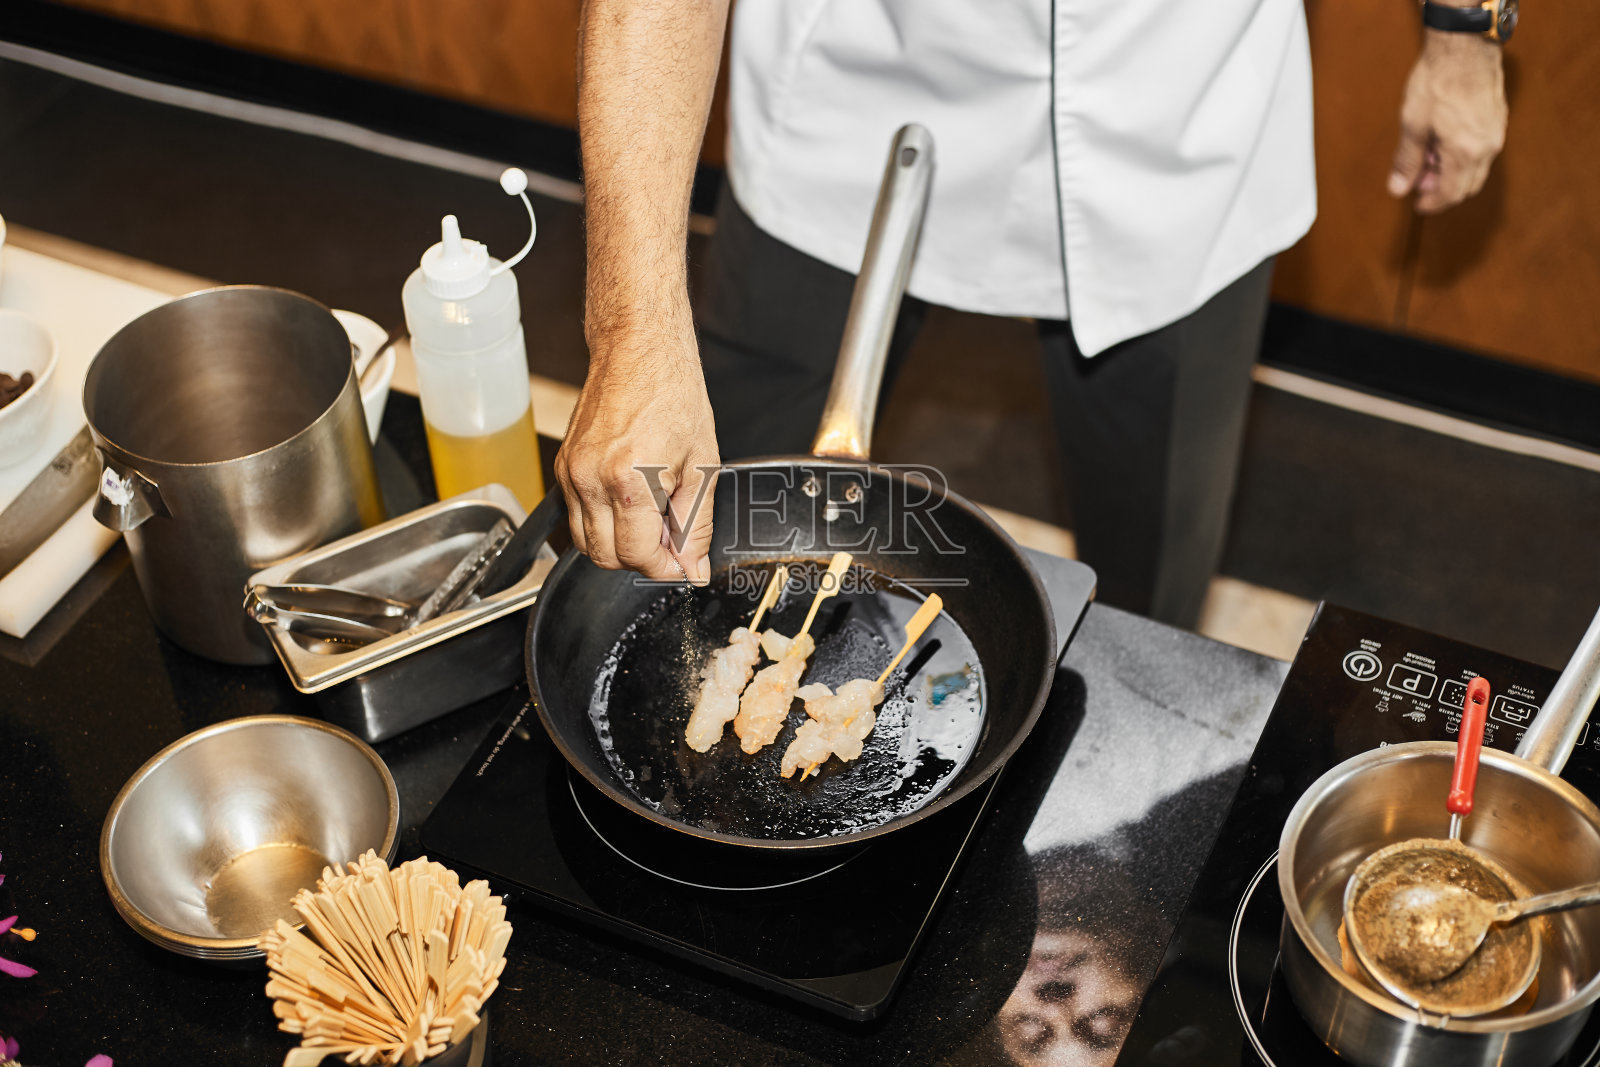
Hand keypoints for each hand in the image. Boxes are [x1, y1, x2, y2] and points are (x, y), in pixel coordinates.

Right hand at [554, 327, 718, 582]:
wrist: (639, 349)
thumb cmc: (673, 394)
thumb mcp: (702, 465)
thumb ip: (696, 525)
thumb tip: (693, 567)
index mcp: (629, 481)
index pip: (638, 555)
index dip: (665, 568)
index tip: (683, 565)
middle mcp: (591, 480)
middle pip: (605, 557)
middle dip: (640, 560)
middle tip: (670, 541)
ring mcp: (571, 473)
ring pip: (585, 543)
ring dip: (618, 544)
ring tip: (652, 517)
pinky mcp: (563, 466)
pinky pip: (577, 516)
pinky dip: (602, 522)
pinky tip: (631, 501)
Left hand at [1388, 29, 1507, 213]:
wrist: (1464, 47)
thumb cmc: (1438, 82)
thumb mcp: (1413, 125)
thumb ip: (1407, 161)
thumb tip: (1398, 189)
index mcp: (1466, 152)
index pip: (1451, 193)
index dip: (1432, 203)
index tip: (1417, 205)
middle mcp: (1487, 147)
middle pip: (1467, 185)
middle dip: (1441, 189)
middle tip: (1417, 181)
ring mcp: (1496, 133)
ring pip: (1476, 169)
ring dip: (1452, 172)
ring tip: (1427, 158)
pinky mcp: (1497, 120)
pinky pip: (1482, 151)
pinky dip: (1462, 157)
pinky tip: (1442, 144)